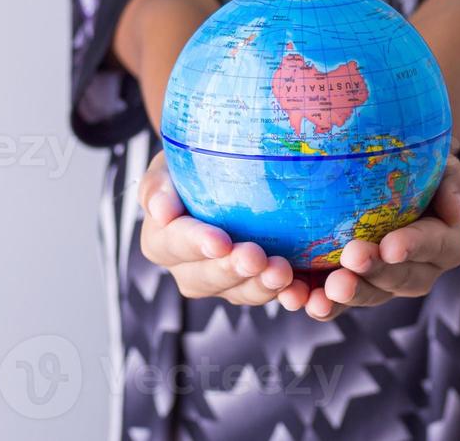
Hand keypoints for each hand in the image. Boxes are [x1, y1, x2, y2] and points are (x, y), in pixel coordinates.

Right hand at [138, 150, 306, 307]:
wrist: (225, 173)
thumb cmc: (191, 166)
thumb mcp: (167, 166)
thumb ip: (157, 186)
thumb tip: (160, 211)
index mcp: (162, 241)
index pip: (172, 246)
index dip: (195, 245)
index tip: (220, 241)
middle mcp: (189, 270)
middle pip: (206, 279)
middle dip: (232, 270)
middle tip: (257, 258)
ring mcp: (223, 282)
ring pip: (239, 292)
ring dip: (261, 285)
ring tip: (283, 272)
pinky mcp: (253, 285)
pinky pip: (269, 294)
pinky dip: (287, 294)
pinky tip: (302, 289)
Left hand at [299, 155, 459, 320]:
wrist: (384, 170)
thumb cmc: (417, 163)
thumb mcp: (441, 164)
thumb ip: (455, 184)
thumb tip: (457, 210)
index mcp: (446, 241)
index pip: (438, 246)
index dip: (416, 248)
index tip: (391, 246)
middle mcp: (418, 269)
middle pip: (402, 279)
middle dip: (377, 273)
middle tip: (352, 259)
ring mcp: (382, 282)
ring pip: (369, 295)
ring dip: (348, 295)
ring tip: (325, 291)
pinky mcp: (351, 285)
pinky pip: (336, 302)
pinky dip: (318, 302)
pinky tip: (298, 297)